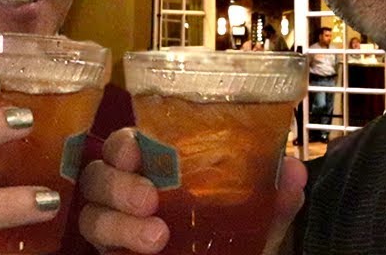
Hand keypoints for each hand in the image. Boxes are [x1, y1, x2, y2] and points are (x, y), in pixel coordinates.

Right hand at [78, 127, 306, 254]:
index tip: (136, 149)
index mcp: (159, 167)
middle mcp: (128, 192)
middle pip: (98, 174)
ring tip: (155, 236)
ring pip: (91, 214)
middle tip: (149, 199)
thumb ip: (275, 200)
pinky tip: (142, 251)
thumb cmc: (232, 240)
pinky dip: (116, 243)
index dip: (124, 144)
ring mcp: (115, 226)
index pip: (127, 142)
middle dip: (117, 183)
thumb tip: (294, 172)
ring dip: (117, 221)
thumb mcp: (258, 222)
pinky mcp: (111, 253)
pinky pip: (95, 246)